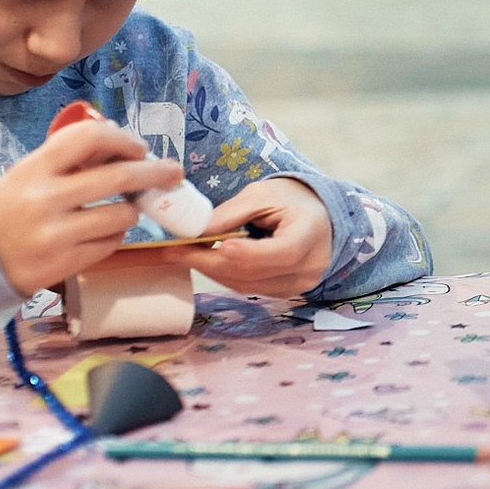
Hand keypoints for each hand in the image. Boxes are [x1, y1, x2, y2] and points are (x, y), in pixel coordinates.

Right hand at [0, 121, 182, 296]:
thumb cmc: (10, 206)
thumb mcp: (29, 174)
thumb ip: (69, 159)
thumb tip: (123, 144)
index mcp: (34, 169)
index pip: (88, 138)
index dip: (122, 139)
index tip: (139, 148)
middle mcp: (44, 199)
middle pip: (119, 176)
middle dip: (155, 172)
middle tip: (174, 173)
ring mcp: (54, 235)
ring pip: (122, 215)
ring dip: (132, 209)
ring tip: (124, 209)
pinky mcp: (63, 265)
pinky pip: (110, 245)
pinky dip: (116, 235)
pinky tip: (104, 232)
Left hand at [165, 177, 332, 298]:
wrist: (316, 216)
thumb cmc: (289, 200)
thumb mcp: (262, 195)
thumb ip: (230, 214)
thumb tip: (194, 232)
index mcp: (311, 235)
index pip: (282, 252)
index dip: (248, 253)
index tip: (217, 245)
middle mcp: (309, 267)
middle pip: (255, 272)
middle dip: (210, 262)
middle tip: (173, 251)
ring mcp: (298, 285)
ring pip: (246, 285)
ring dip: (211, 271)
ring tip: (181, 255)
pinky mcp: (284, 293)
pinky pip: (248, 288)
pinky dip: (223, 275)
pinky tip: (204, 261)